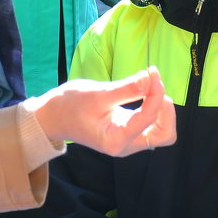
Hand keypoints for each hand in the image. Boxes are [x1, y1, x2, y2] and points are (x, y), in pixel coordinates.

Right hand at [27, 66, 175, 155]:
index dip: (156, 93)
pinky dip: (154, 108)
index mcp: (116, 140)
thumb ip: (126, 89)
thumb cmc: (68, 106)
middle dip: (166, 110)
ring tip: (151, 85)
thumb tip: (150, 78)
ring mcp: (128, 141)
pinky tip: (146, 91)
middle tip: (155, 84)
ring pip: (161, 131)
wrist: (52, 118)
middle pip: (164, 134)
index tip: (151, 72)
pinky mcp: (128, 133)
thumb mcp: (97, 94)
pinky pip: (152, 125)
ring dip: (162, 109)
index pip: (149, 118)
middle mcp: (126, 146)